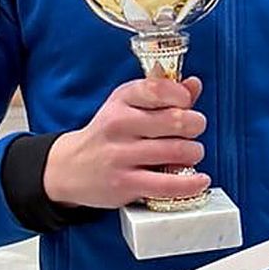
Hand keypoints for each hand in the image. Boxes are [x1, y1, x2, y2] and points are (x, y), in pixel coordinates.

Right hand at [43, 75, 208, 208]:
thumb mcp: (127, 106)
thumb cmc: (108, 135)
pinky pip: (168, 184)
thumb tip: (194, 85)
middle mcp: (119, 125)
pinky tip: (201, 180)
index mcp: (122, 100)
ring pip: (177, 151)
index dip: (182, 96)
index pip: (159, 88)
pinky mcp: (125, 184)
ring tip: (189, 154)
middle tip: (193, 131)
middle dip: (195, 125)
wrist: (68, 168)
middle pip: (176, 121)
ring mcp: (121, 155)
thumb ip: (163, 95)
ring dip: (194, 153)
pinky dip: (191, 183)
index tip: (187, 103)